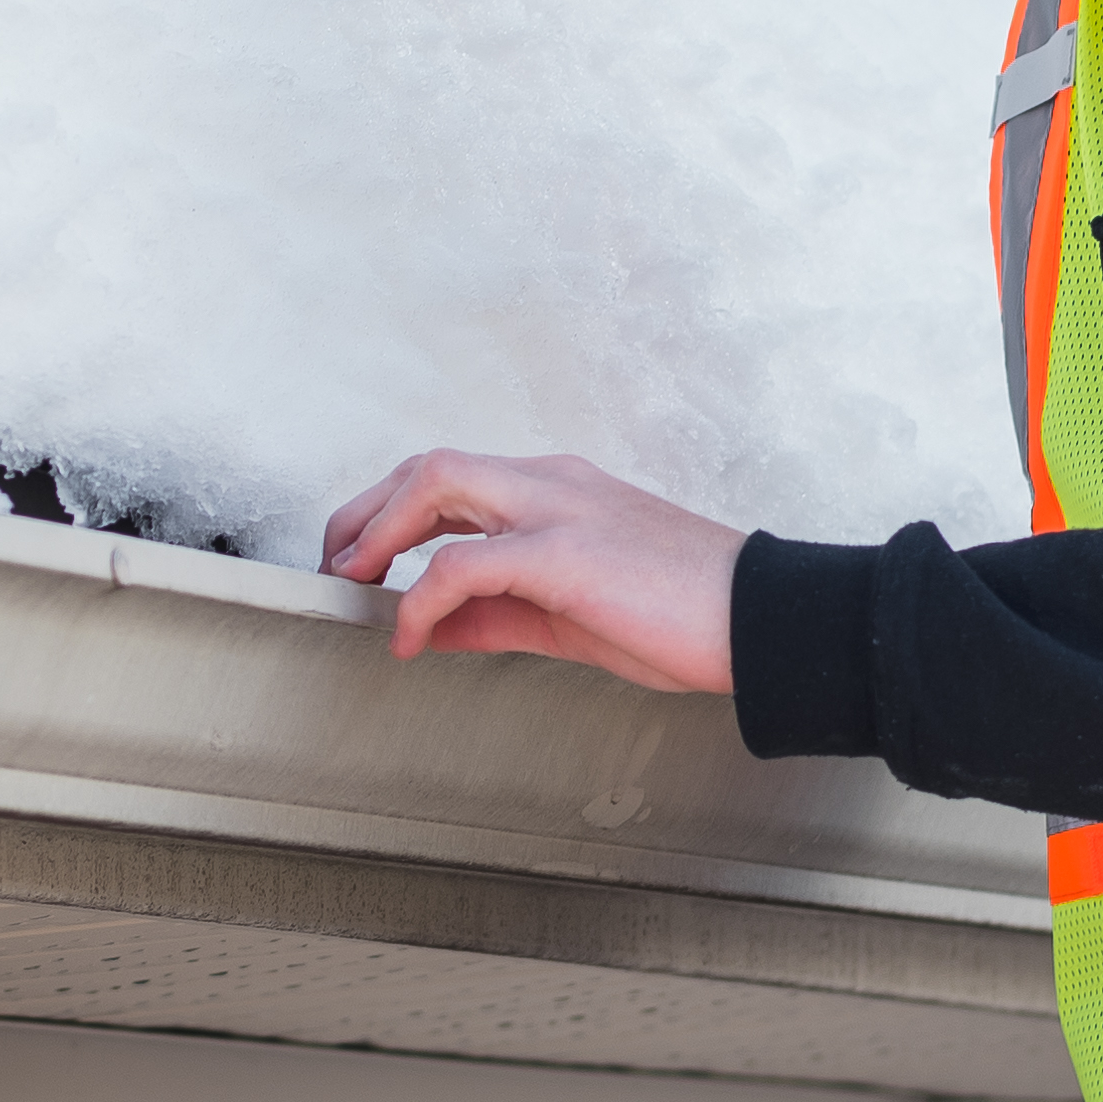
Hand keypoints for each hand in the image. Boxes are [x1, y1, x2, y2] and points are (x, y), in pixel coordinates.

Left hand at [318, 448, 746, 692]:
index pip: (453, 479)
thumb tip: (430, 628)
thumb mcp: (571, 617)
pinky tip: (410, 634)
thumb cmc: (685, 617)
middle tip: (336, 567)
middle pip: (430, 466)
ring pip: (437, 481)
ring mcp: (559, 508)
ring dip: (380, 530)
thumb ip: (496, 615)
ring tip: (354, 583)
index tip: (362, 564)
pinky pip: (464, 562)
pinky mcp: (566, 549)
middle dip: (366, 512)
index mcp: (559, 490)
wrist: (766, 621)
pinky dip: (422, 596)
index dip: (392, 515)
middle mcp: (553, 483)